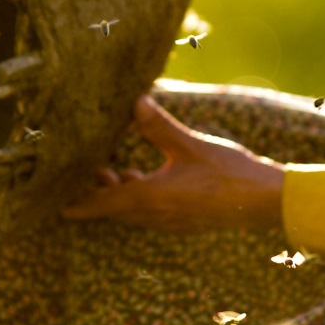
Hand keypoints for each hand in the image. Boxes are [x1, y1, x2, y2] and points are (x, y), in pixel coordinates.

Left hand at [62, 95, 284, 232]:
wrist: (264, 201)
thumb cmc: (228, 173)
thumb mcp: (190, 144)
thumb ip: (159, 127)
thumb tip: (134, 102)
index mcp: (151, 198)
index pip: (105, 203)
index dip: (82, 203)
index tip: (60, 207)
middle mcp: (158, 215)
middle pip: (118, 208)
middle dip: (99, 192)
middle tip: (89, 172)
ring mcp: (174, 221)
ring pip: (136, 211)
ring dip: (122, 194)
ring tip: (114, 171)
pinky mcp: (188, 220)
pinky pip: (154, 212)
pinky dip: (143, 198)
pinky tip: (150, 179)